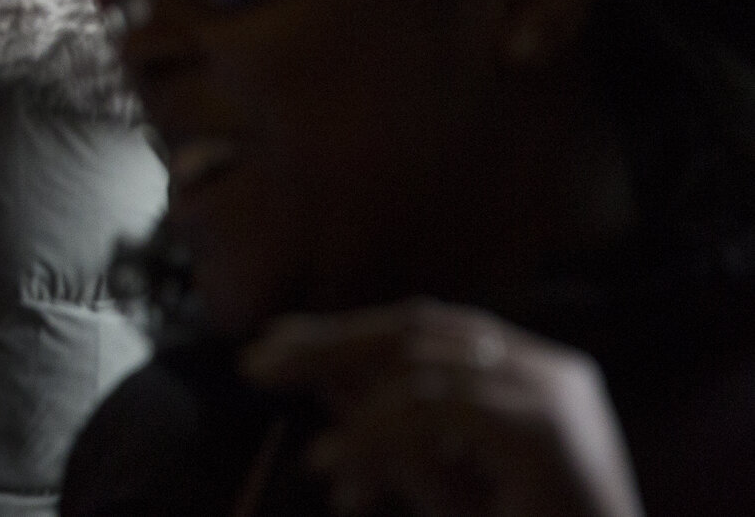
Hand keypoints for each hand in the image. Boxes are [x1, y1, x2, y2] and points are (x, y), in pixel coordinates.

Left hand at [242, 300, 643, 516]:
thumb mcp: (443, 479)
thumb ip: (392, 425)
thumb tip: (323, 379)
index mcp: (531, 370)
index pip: (426, 327)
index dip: (347, 329)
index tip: (276, 339)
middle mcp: (549, 369)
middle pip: (419, 329)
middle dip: (329, 343)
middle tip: (255, 362)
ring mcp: (552, 394)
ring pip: (421, 368)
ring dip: (342, 392)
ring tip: (285, 414)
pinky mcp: (543, 431)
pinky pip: (434, 412)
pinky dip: (373, 436)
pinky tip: (328, 462)